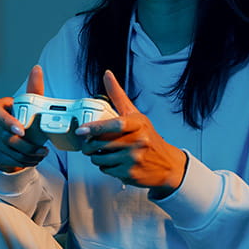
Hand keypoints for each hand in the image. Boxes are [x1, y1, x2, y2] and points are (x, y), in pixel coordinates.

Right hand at [0, 65, 48, 172]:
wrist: (14, 136)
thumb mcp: (27, 102)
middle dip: (27, 145)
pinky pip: (9, 161)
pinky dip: (24, 162)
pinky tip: (34, 159)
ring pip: (9, 152)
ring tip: (42, 154)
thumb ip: (33, 88)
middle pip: (6, 137)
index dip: (7, 122)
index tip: (21, 130)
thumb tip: (37, 69)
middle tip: (42, 148)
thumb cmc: (20, 115)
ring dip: (28, 155)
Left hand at [75, 70, 187, 196]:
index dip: (95, 127)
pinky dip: (106, 167)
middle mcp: (138, 140)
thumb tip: (107, 75)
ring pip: (100, 159)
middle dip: (89, 145)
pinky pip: (106, 170)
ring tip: (105, 153)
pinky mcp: (130, 173)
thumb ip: (118, 96)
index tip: (81, 130)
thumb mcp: (136, 115)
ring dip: (97, 157)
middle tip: (89, 143)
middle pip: (101, 144)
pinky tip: (115, 162)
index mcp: (138, 124)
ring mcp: (134, 158)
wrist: (167, 164)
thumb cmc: (149, 137)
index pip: (115, 124)